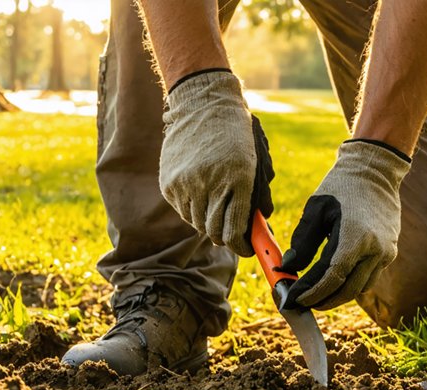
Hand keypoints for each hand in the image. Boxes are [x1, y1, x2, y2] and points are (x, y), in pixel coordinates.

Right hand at [158, 70, 272, 256]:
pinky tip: (200, 193)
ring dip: (209, 222)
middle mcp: (209, 183)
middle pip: (215, 233)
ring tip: (216, 206)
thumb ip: (256, 196)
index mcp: (237, 178)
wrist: (202, 103)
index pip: (236, 230)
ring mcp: (185, 184)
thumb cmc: (236, 134)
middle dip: (226, 238)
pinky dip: (193, 209)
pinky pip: (183, 210)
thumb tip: (257, 228)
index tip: (248, 249)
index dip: (243, 246)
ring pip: (197, 224)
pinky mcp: (169, 184)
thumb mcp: (255, 162)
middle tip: (233, 234)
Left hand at [277, 140, 410, 309]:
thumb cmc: (342, 186)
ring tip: (316, 294)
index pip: (331, 277)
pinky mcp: (390, 252)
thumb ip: (302, 242)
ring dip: (338, 295)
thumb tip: (287, 268)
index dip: (310, 292)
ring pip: (360, 287)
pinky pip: (369, 277)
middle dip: (323, 300)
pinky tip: (335, 281)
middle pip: (347, 290)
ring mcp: (386, 252)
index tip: (293, 299)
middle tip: (302, 302)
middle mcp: (375, 249)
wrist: (375, 170)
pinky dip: (351, 283)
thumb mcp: (316, 209)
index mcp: (355, 237)